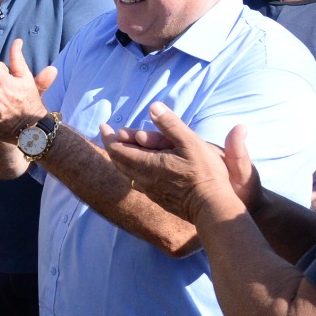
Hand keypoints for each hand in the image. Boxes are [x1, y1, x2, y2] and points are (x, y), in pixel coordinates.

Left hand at [101, 102, 246, 223]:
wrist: (211, 208)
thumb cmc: (204, 173)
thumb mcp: (190, 142)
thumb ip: (170, 125)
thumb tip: (153, 107)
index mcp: (146, 164)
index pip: (117, 149)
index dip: (108, 137)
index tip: (103, 125)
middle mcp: (143, 179)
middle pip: (118, 162)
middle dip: (114, 145)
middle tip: (113, 134)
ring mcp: (150, 191)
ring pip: (127, 174)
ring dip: (122, 159)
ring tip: (124, 149)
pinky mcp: (159, 199)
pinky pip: (138, 183)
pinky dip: (133, 171)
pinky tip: (140, 169)